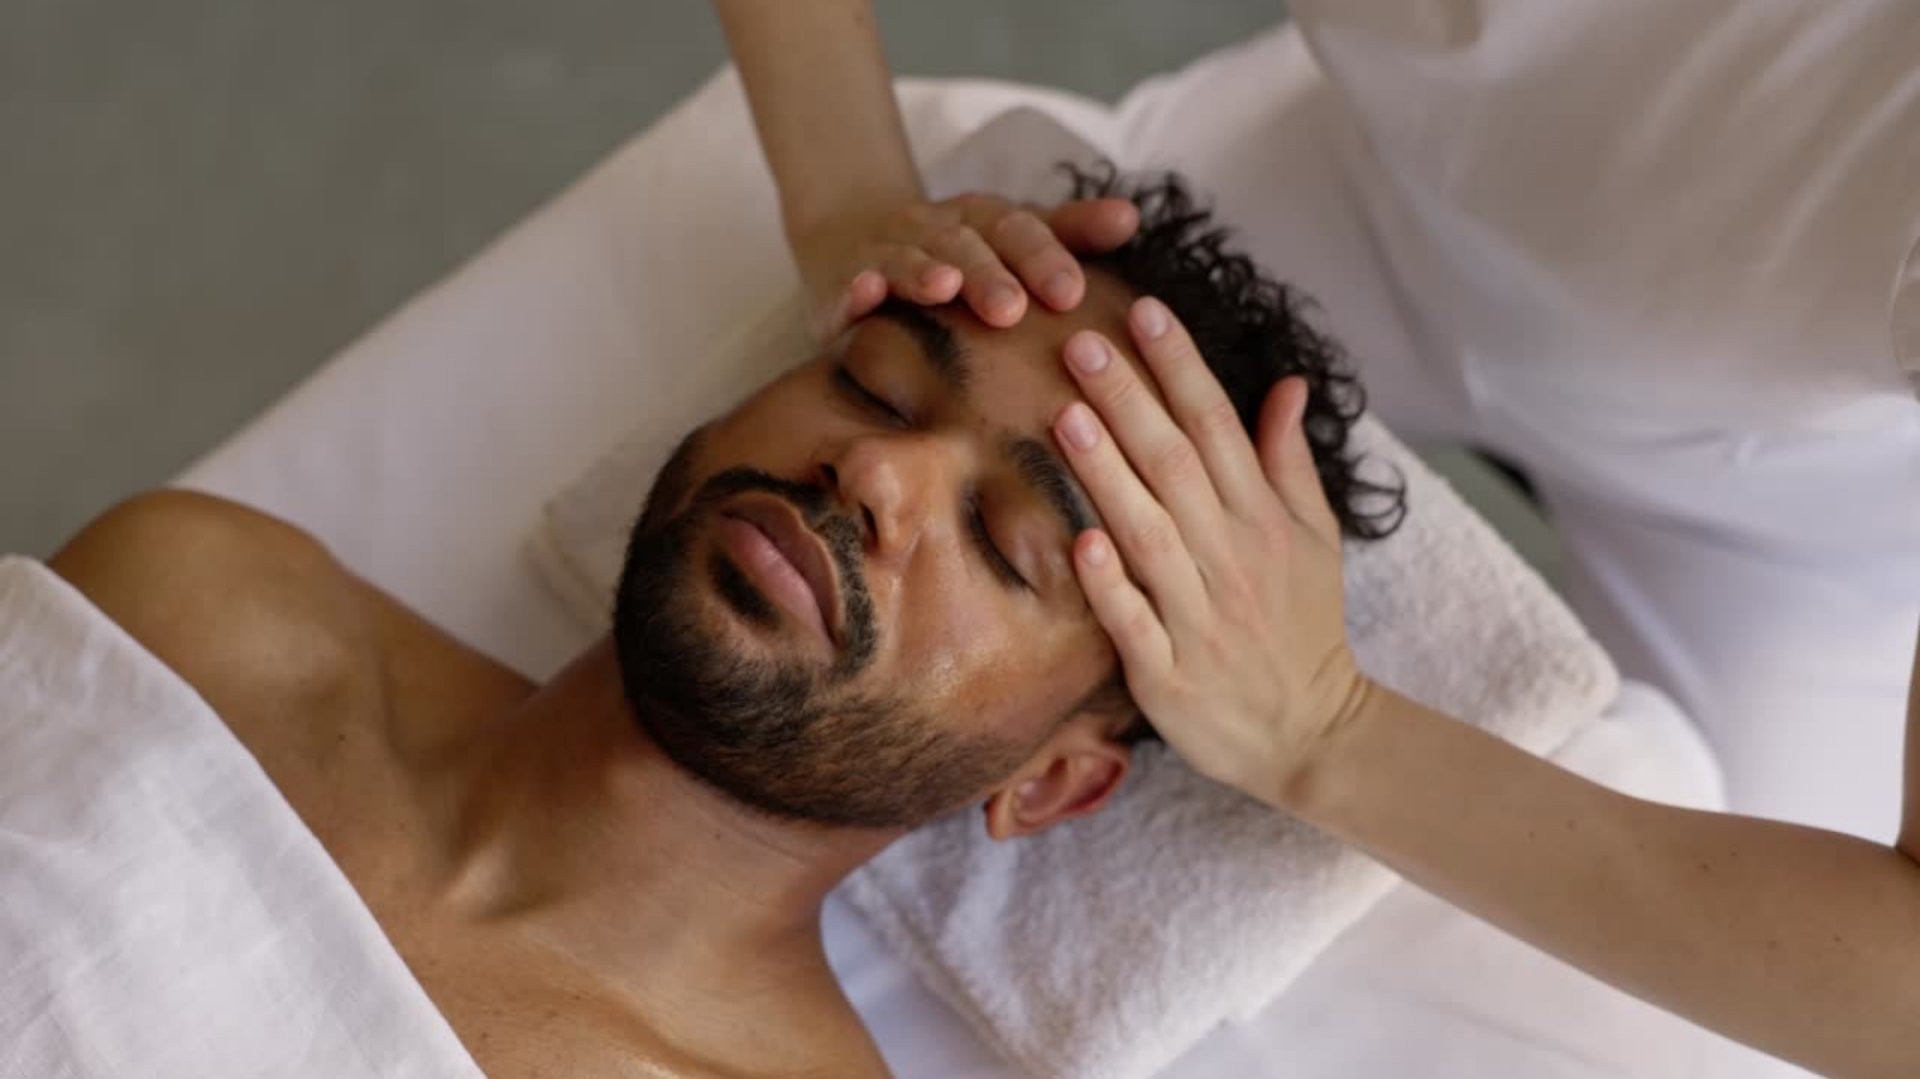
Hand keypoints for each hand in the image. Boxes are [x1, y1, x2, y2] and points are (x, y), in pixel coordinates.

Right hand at [795, 192, 1138, 339]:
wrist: (858, 242)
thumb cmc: (958, 252)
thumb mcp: (1014, 237)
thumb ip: (1070, 231)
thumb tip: (1132, 217)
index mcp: (984, 220)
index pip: (1019, 231)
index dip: (1043, 258)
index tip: (1071, 292)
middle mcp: (937, 229)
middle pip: (967, 246)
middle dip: (989, 275)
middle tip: (1013, 310)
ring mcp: (888, 252)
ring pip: (909, 259)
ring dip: (924, 273)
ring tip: (943, 288)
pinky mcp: (846, 283)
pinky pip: (850, 284)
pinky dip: (855, 288)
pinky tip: (864, 295)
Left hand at [1050, 297, 1372, 808]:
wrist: (1310, 734)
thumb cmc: (1303, 626)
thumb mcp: (1316, 538)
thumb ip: (1291, 460)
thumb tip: (1286, 381)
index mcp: (1264, 520)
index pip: (1218, 427)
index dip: (1179, 367)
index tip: (1142, 311)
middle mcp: (1232, 558)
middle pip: (1175, 466)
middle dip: (1129, 400)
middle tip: (1079, 341)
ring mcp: (1199, 616)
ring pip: (1148, 533)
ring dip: (1108, 475)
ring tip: (1067, 415)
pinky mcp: (1168, 673)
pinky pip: (1135, 622)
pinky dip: (1112, 584)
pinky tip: (1081, 541)